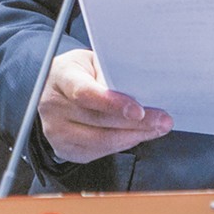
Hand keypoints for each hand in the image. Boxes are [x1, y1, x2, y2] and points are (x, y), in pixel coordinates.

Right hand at [38, 48, 172, 163]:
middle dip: (136, 123)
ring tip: (156, 129)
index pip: (85, 93)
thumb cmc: (78, 71)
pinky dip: (122, 145)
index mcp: (61, 77)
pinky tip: (137, 136)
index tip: (139, 110)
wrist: (51, 86)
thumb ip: (111, 71)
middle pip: (98, 121)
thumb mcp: (91, 60)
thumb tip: (143, 85)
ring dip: (134, 136)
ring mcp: (56, 131)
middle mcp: (54, 106)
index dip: (113, 103)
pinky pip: (97, 153)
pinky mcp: (64, 149)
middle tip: (162, 120)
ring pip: (100, 141)